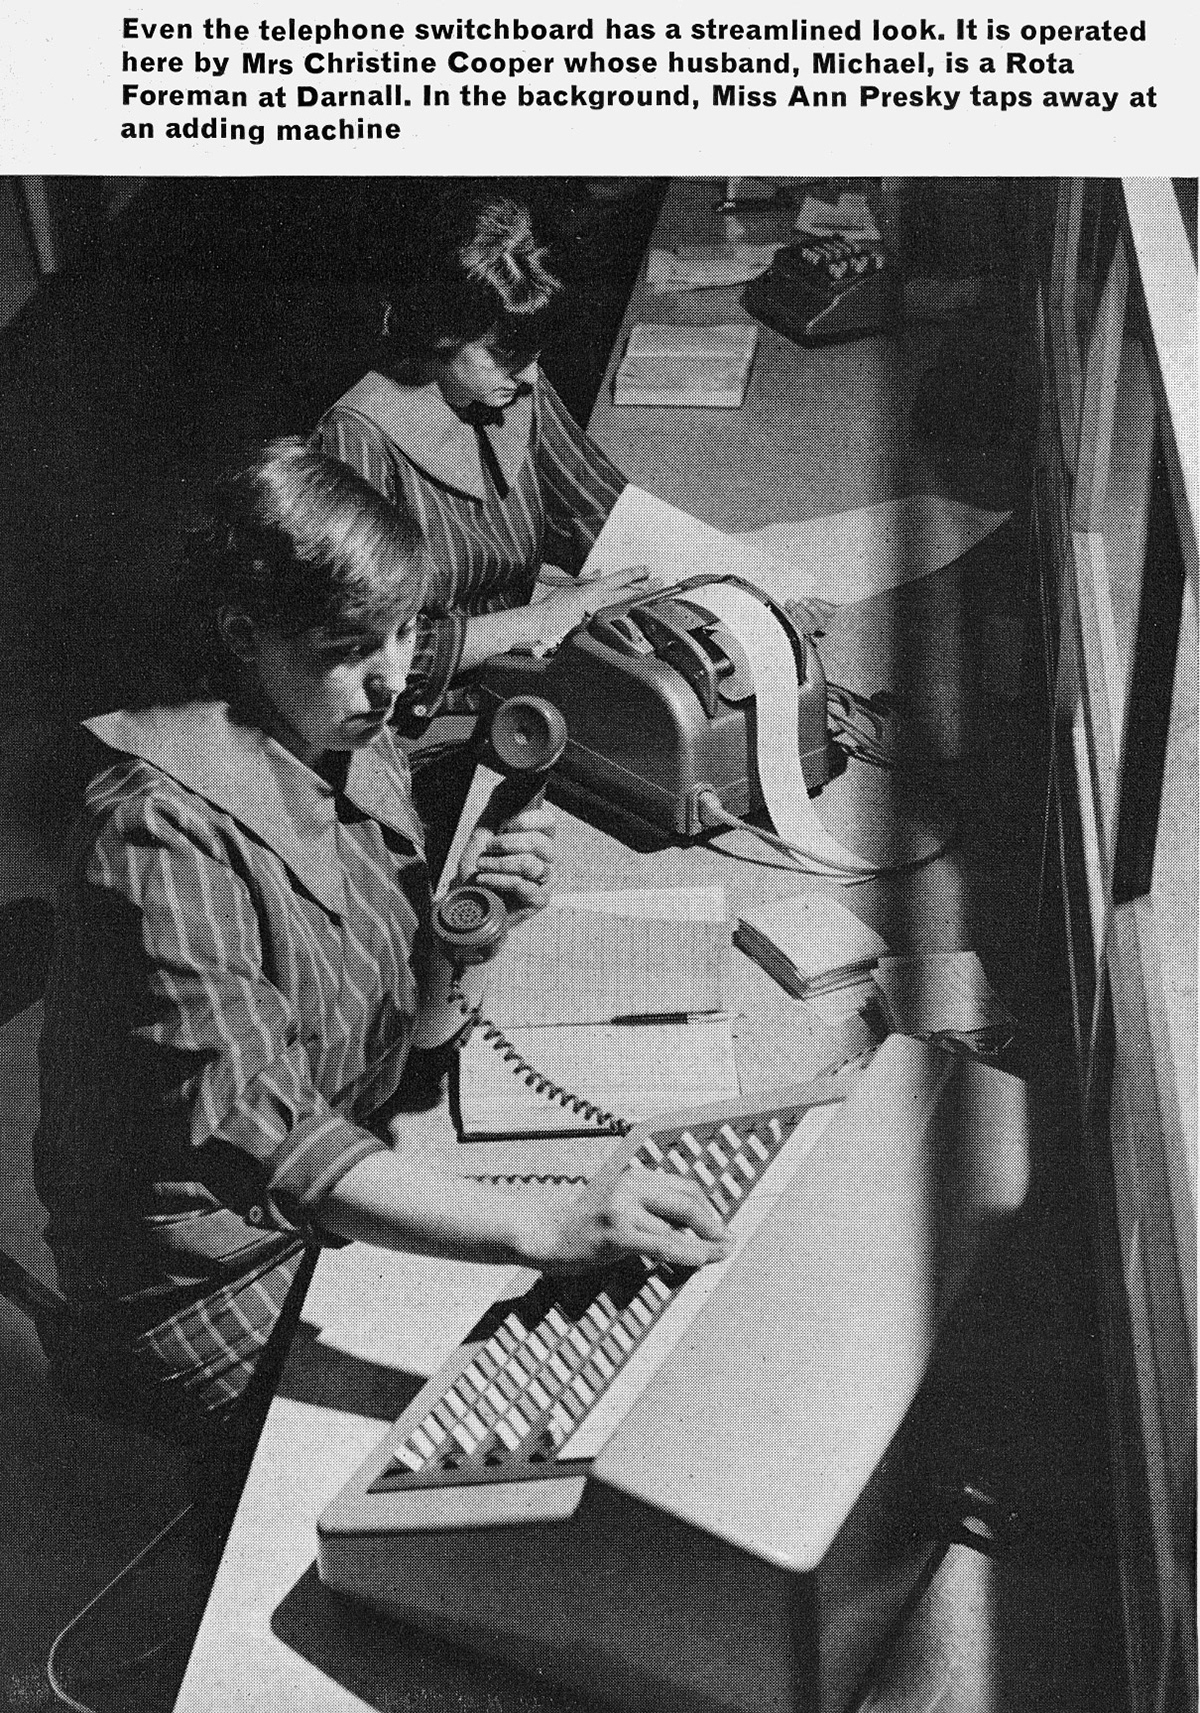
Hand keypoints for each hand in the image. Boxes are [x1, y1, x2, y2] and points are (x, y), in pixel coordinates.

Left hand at [457, 802, 554, 916]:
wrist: (470, 904)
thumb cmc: (480, 872)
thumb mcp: (481, 837)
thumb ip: (495, 813)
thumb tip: (505, 783)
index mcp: (538, 841)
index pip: (549, 823)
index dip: (530, 821)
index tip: (508, 826)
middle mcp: (547, 860)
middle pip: (540, 843)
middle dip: (508, 844)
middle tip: (488, 849)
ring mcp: (545, 881)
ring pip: (530, 864)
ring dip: (499, 864)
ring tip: (482, 867)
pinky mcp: (539, 900)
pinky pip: (522, 884)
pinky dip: (498, 880)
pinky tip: (484, 880)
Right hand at [524, 565, 660, 651]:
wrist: (545, 623)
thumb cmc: (554, 605)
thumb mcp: (571, 586)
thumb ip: (587, 579)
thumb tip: (598, 572)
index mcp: (595, 587)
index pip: (620, 577)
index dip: (636, 573)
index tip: (647, 569)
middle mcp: (602, 600)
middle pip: (630, 591)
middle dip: (647, 586)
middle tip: (661, 581)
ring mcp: (603, 614)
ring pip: (629, 605)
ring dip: (643, 599)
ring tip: (656, 593)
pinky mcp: (601, 626)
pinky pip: (620, 618)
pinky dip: (631, 613)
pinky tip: (640, 612)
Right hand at [534, 1165, 732, 1272]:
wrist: (543, 1232)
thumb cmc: (585, 1226)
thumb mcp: (620, 1207)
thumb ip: (651, 1210)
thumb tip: (691, 1228)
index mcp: (635, 1176)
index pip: (685, 1187)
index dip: (709, 1206)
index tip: (721, 1225)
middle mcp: (631, 1186)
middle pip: (687, 1202)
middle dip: (714, 1223)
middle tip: (730, 1241)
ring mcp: (622, 1208)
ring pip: (677, 1226)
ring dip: (704, 1244)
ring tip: (719, 1255)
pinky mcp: (616, 1233)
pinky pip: (662, 1244)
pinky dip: (688, 1253)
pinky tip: (702, 1260)